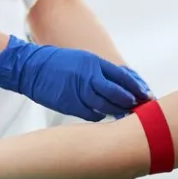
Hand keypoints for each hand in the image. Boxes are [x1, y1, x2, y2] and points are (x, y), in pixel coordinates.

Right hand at [0, 36, 151, 121]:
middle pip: (118, 93)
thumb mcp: (84, 60)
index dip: (136, 88)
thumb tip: (120, 85)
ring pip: (107, 106)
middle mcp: (89, 78)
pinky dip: (99, 117)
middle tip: (141, 109)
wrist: (31, 68)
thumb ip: (101, 72)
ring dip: (118, 112)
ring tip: (126, 117)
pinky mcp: (71, 105)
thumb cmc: (58, 63)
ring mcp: (80, 92)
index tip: (147, 95)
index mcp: (94, 64)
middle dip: (131, 102)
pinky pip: (92, 115)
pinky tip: (103, 118)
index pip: (123, 77)